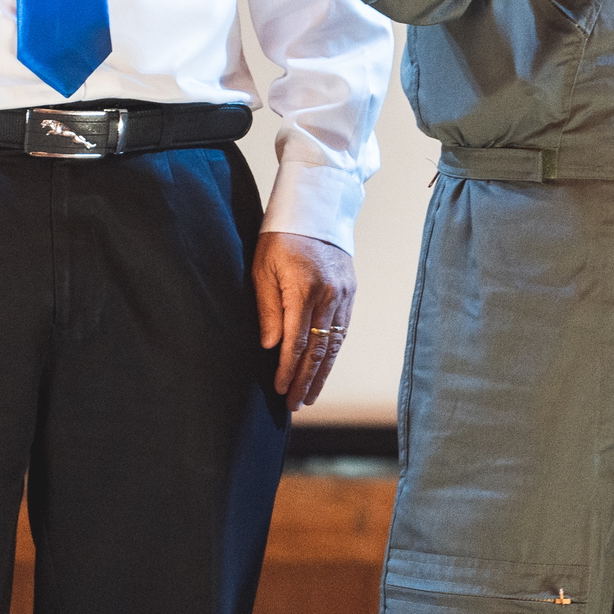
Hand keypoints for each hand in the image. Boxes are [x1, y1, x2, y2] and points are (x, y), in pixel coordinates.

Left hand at [255, 231, 357, 406]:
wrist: (316, 209)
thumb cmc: (280, 237)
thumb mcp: (263, 269)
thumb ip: (268, 308)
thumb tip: (270, 346)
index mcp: (304, 290)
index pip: (295, 342)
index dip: (287, 370)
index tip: (279, 390)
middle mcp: (329, 296)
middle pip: (318, 350)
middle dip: (305, 380)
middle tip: (295, 404)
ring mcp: (344, 295)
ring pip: (334, 345)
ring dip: (322, 373)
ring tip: (310, 395)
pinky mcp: (351, 292)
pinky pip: (343, 330)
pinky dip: (334, 352)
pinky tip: (325, 367)